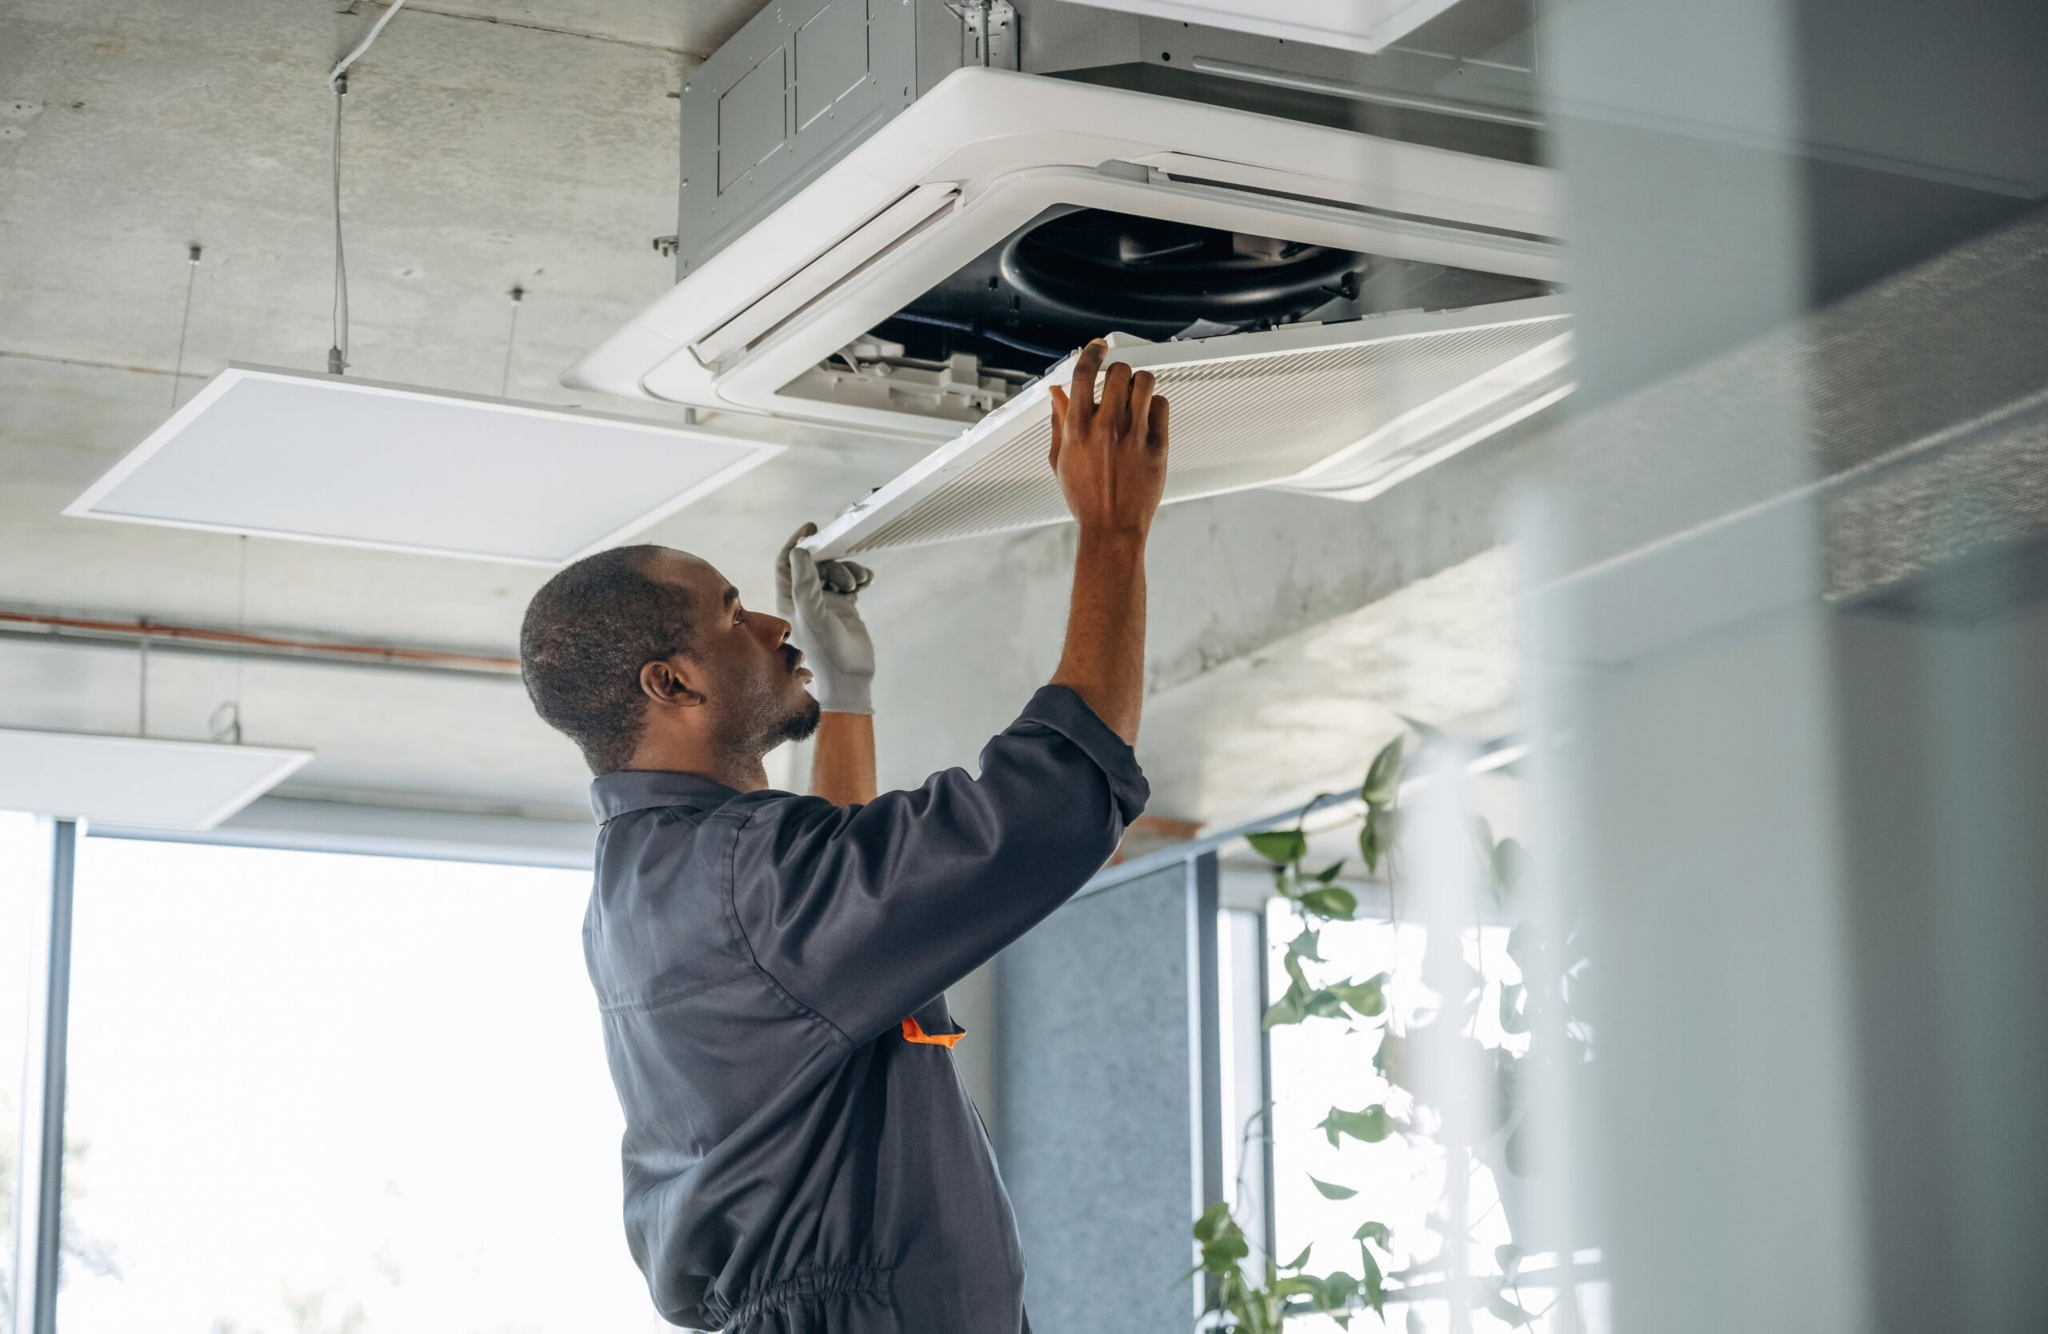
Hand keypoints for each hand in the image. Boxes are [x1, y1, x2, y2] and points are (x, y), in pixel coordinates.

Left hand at [776, 522, 876, 714]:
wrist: (850, 676)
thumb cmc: (826, 650)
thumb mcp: (812, 613)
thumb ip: (804, 582)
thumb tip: (800, 551)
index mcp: (789, 598)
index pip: (787, 562)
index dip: (797, 543)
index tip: (813, 528)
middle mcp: (805, 598)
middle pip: (816, 563)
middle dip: (832, 563)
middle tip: (844, 579)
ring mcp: (826, 601)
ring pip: (835, 570)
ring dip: (848, 570)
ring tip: (857, 584)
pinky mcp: (844, 606)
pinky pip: (851, 581)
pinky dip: (859, 577)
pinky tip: (867, 582)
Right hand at [1047, 339, 1168, 540]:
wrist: (1112, 527)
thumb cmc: (1086, 498)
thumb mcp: (1061, 459)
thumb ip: (1058, 421)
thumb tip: (1056, 394)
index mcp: (1078, 429)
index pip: (1084, 374)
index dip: (1091, 353)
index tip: (1097, 347)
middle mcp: (1106, 428)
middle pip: (1118, 371)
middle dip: (1118, 371)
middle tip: (1118, 382)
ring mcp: (1133, 436)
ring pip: (1144, 382)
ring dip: (1139, 382)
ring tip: (1135, 395)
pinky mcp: (1157, 445)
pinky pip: (1161, 405)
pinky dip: (1155, 405)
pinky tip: (1147, 417)